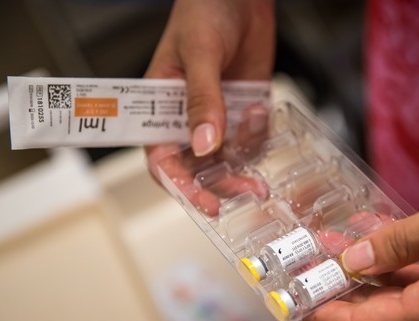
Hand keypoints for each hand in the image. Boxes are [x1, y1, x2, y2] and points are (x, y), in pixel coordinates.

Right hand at [144, 0, 274, 213]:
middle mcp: (188, 120)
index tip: (204, 202)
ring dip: (245, 159)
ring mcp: (218, 119)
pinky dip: (259, 135)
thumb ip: (202, 100)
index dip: (180, 185)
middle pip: (199, 170)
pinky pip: (252, 141)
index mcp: (159, 108)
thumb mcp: (200, 53)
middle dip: (222, 183)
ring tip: (255, 122)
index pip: (163, 159)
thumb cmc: (205, 9)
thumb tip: (205, 145)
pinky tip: (259, 108)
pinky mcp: (243, 113)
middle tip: (246, 189)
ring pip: (228, 160)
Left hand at [304, 165, 418, 320]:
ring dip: (363, 270)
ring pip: (398, 289)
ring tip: (327, 247)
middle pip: (381, 308)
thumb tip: (354, 261)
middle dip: (340, 291)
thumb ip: (398, 241)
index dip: (330, 316)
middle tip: (304, 272)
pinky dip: (392, 259)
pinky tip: (371, 236)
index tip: (297, 306)